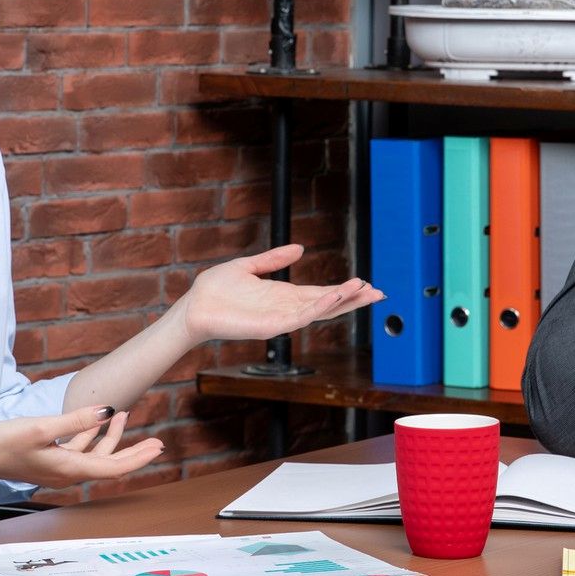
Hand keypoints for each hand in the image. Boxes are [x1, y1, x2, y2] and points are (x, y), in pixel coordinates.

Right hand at [0, 405, 164, 488]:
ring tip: (126, 415)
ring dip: (111, 437)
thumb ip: (75, 421)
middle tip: (157, 440)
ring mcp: (59, 468)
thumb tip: (106, 412)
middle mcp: (68, 473)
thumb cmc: (4, 443)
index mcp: (69, 469)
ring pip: (95, 455)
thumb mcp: (41, 427)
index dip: (138, 458)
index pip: (113, 468)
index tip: (158, 447)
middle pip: (109, 464)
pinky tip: (96, 420)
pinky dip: (91, 436)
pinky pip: (79, 451)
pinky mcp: (50, 461)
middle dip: (134, 451)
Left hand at [173, 244, 383, 344]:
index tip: (365, 283)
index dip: (343, 289)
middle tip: (380, 292)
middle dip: (353, 298)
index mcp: (284, 295)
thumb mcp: (249, 266)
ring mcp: (282, 319)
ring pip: (320, 311)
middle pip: (328, 303)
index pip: (321, 292)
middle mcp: (287, 308)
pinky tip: (336, 296)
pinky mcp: (272, 326)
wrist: (195, 306)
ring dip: (343, 301)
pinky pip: (301, 317)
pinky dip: (320, 307)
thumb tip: (300, 249)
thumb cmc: (216, 289)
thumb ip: (275, 259)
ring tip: (365, 291)